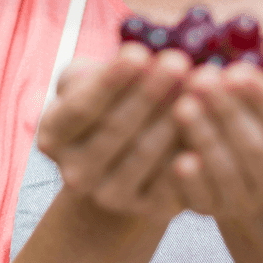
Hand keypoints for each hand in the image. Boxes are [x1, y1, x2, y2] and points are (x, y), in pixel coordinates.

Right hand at [37, 43, 193, 224]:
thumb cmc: (111, 104)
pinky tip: (207, 130)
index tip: (139, 52)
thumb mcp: (93, 81)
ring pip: (145, 154)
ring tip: (200, 84)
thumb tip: (137, 56)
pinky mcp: (146, 210)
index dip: (111, 81)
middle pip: (116, 129)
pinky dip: (188, 156)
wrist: (128, 162)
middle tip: (178, 61)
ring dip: (174, 117)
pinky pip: (170, 181)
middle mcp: (75, 172)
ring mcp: (109, 196)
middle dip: (150, 92)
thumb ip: (104, 70)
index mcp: (54, 135)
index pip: (82, 107)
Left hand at [169, 61, 262, 222]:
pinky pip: (202, 198)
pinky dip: (190, 181)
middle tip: (201, 79)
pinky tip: (178, 159)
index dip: (262, 99)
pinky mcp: (212, 209)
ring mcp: (246, 201)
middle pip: (253, 147)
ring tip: (183, 105)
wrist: (244, 157)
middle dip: (226, 111)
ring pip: (226, 172)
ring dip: (204, 138)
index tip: (236, 71)